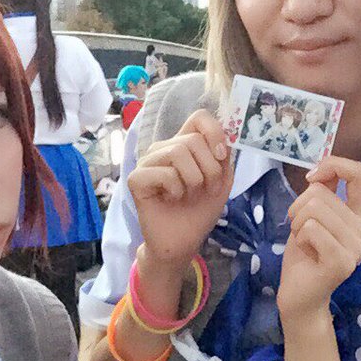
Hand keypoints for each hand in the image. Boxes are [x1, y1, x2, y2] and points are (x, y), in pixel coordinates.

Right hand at [128, 109, 232, 271]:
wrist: (182, 243)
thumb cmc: (199, 210)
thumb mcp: (222, 180)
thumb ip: (223, 156)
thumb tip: (224, 137)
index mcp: (184, 144)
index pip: (199, 117)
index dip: (214, 132)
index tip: (221, 156)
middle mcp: (163, 148)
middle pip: (193, 139)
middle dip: (209, 169)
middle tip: (206, 189)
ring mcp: (147, 162)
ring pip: (178, 152)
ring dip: (194, 180)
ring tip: (190, 196)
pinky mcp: (136, 179)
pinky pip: (165, 173)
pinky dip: (177, 190)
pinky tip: (171, 200)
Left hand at [277, 157, 360, 326]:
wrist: (300, 294)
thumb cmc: (306, 252)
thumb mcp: (313, 214)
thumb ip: (324, 190)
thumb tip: (323, 166)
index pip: (360, 173)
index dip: (333, 165)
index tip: (312, 177)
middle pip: (321, 193)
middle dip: (298, 209)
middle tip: (303, 232)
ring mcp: (357, 248)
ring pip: (313, 209)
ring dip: (297, 224)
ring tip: (306, 242)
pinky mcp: (342, 261)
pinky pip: (311, 228)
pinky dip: (299, 237)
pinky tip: (308, 254)